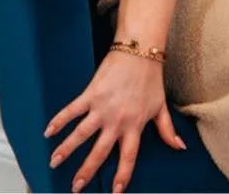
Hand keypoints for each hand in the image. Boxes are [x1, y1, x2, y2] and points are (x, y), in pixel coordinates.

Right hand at [44, 49, 185, 192]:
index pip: (128, 157)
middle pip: (99, 152)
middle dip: (86, 172)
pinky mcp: (91, 93)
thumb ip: (167, 130)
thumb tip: (180, 147)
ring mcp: (102, 107)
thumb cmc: (151, 78)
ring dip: (66, 150)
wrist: (141, 50)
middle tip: (75, 187)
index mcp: (135, 125)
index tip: (115, 192)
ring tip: (54, 163)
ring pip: (81, 134)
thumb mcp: (160, 106)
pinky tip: (48, 132)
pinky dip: (59, 121)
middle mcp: (117, 120)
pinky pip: (72, 110)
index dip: (122, 176)